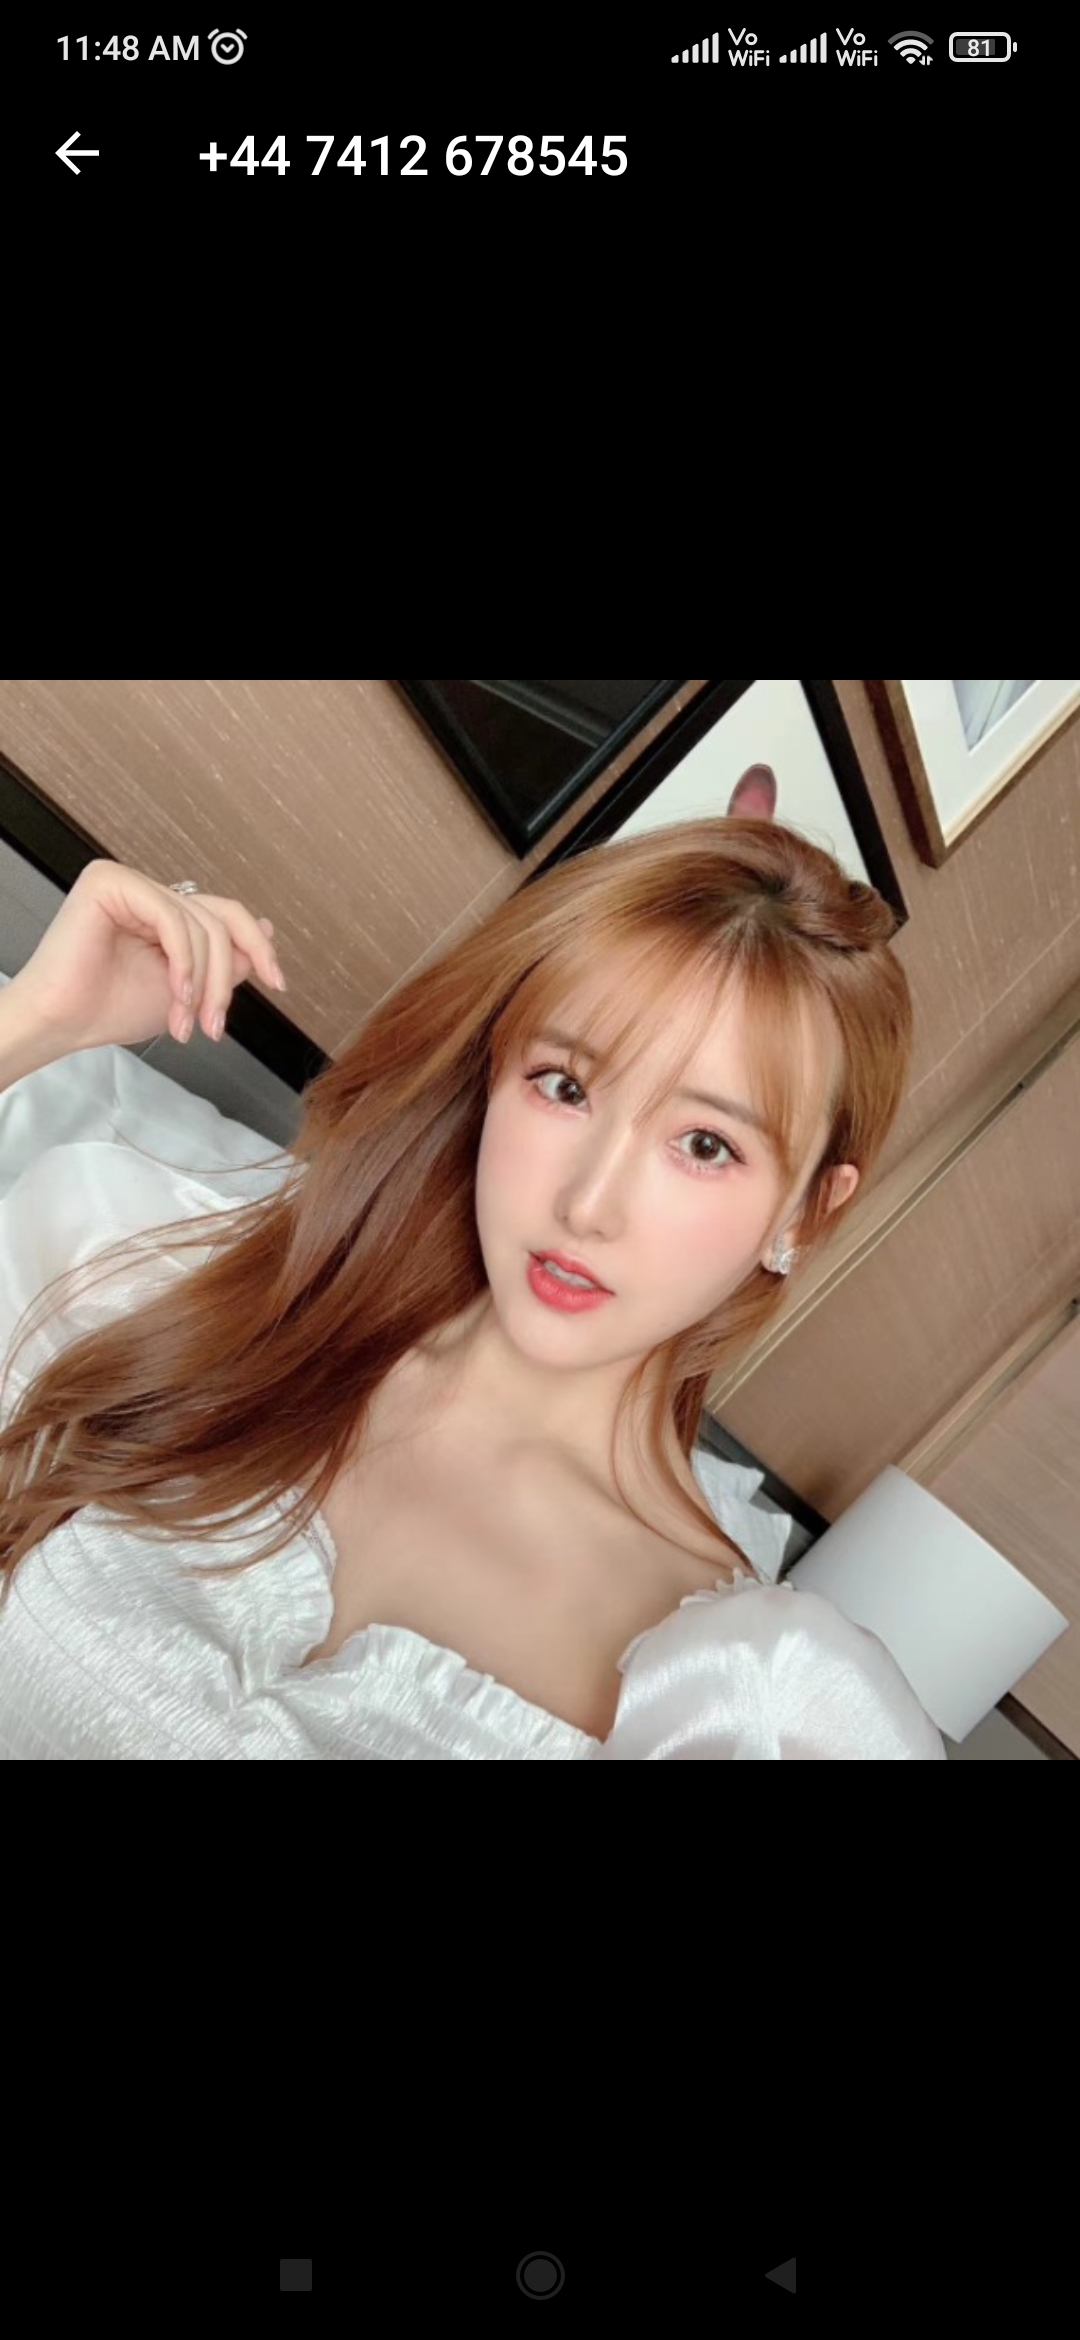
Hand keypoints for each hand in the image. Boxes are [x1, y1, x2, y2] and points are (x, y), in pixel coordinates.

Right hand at [11, 858, 286, 1055]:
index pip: (225, 916)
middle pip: (219, 919)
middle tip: (215, 1025)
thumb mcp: (189, 988)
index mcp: (164, 911)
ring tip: (187, 1023)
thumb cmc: (113, 1008)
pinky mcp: (109, 882)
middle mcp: (148, 890)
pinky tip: (176, 995)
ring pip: (200, 924)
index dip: (257, 945)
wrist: (64, 1024)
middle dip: (225, 978)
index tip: (278, 982)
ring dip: (202, 982)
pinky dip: (183, 961)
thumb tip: (266, 929)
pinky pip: (171, 917)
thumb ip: (224, 960)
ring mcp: (129, 882)